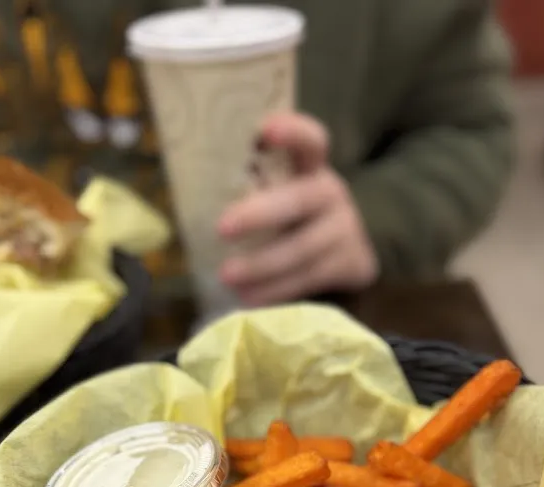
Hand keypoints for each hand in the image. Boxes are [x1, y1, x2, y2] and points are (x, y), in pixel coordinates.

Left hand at [217, 112, 378, 305]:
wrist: (348, 253)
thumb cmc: (294, 218)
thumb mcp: (280, 193)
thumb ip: (254, 187)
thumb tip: (192, 198)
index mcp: (311, 167)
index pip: (311, 140)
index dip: (293, 131)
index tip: (264, 130)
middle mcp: (332, 193)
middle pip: (300, 200)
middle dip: (260, 214)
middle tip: (222, 229)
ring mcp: (345, 230)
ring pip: (302, 249)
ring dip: (262, 266)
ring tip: (228, 277)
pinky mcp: (351, 264)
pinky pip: (309, 279)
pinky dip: (277, 291)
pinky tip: (251, 299)